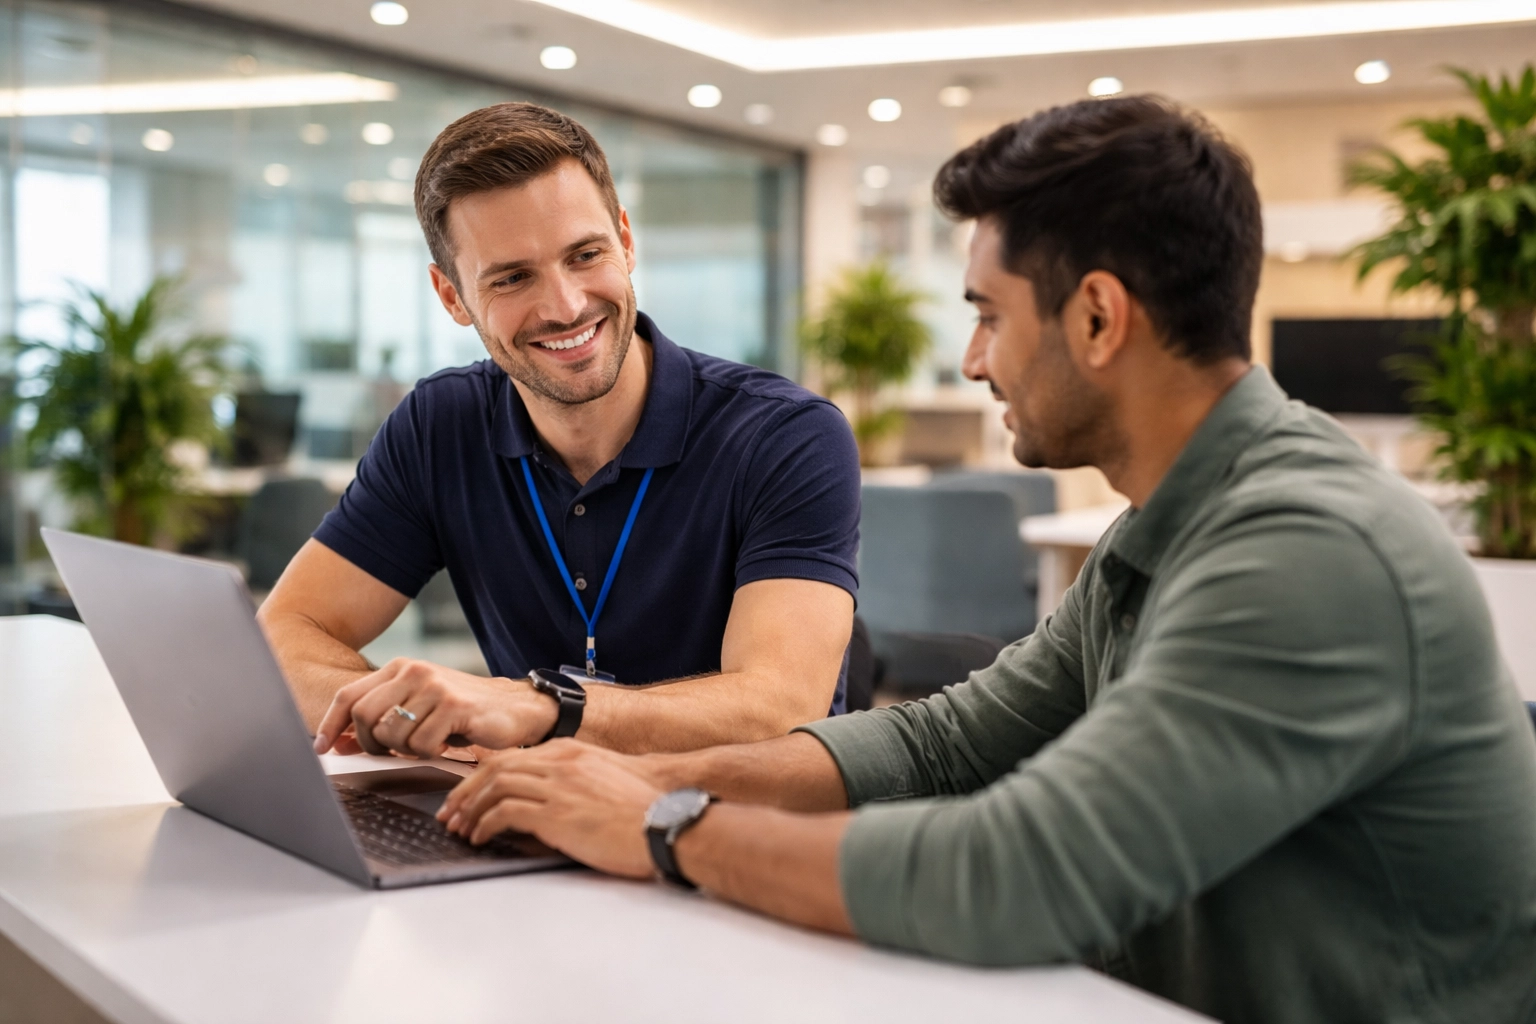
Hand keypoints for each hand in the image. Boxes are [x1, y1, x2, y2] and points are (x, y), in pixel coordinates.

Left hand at [312, 658, 557, 757]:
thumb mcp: (419, 705)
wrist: (516, 707)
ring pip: (391, 734)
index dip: (330, 726)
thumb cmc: (464, 711)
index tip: (322, 749)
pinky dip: (431, 752)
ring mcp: (433, 686)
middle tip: (390, 753)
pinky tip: (448, 741)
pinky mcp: (453, 706)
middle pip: (363, 716)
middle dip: (371, 744)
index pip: (348, 696)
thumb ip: (383, 715)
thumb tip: (339, 742)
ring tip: (428, 742)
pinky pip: (422, 744)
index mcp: (400, 668)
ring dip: (406, 750)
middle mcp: (414, 671)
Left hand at [437, 740, 662, 878]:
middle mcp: (560, 763)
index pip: (513, 757)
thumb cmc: (643, 810)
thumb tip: (546, 802)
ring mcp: (558, 786)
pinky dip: (486, 825)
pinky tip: (481, 837)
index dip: (483, 776)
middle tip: (451, 812)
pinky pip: (505, 812)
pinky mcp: (557, 813)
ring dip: (470, 809)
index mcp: (571, 752)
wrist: (668, 823)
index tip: (468, 795)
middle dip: (466, 791)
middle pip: (496, 768)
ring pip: (495, 787)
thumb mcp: (605, 781)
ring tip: (460, 828)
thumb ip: (574, 781)